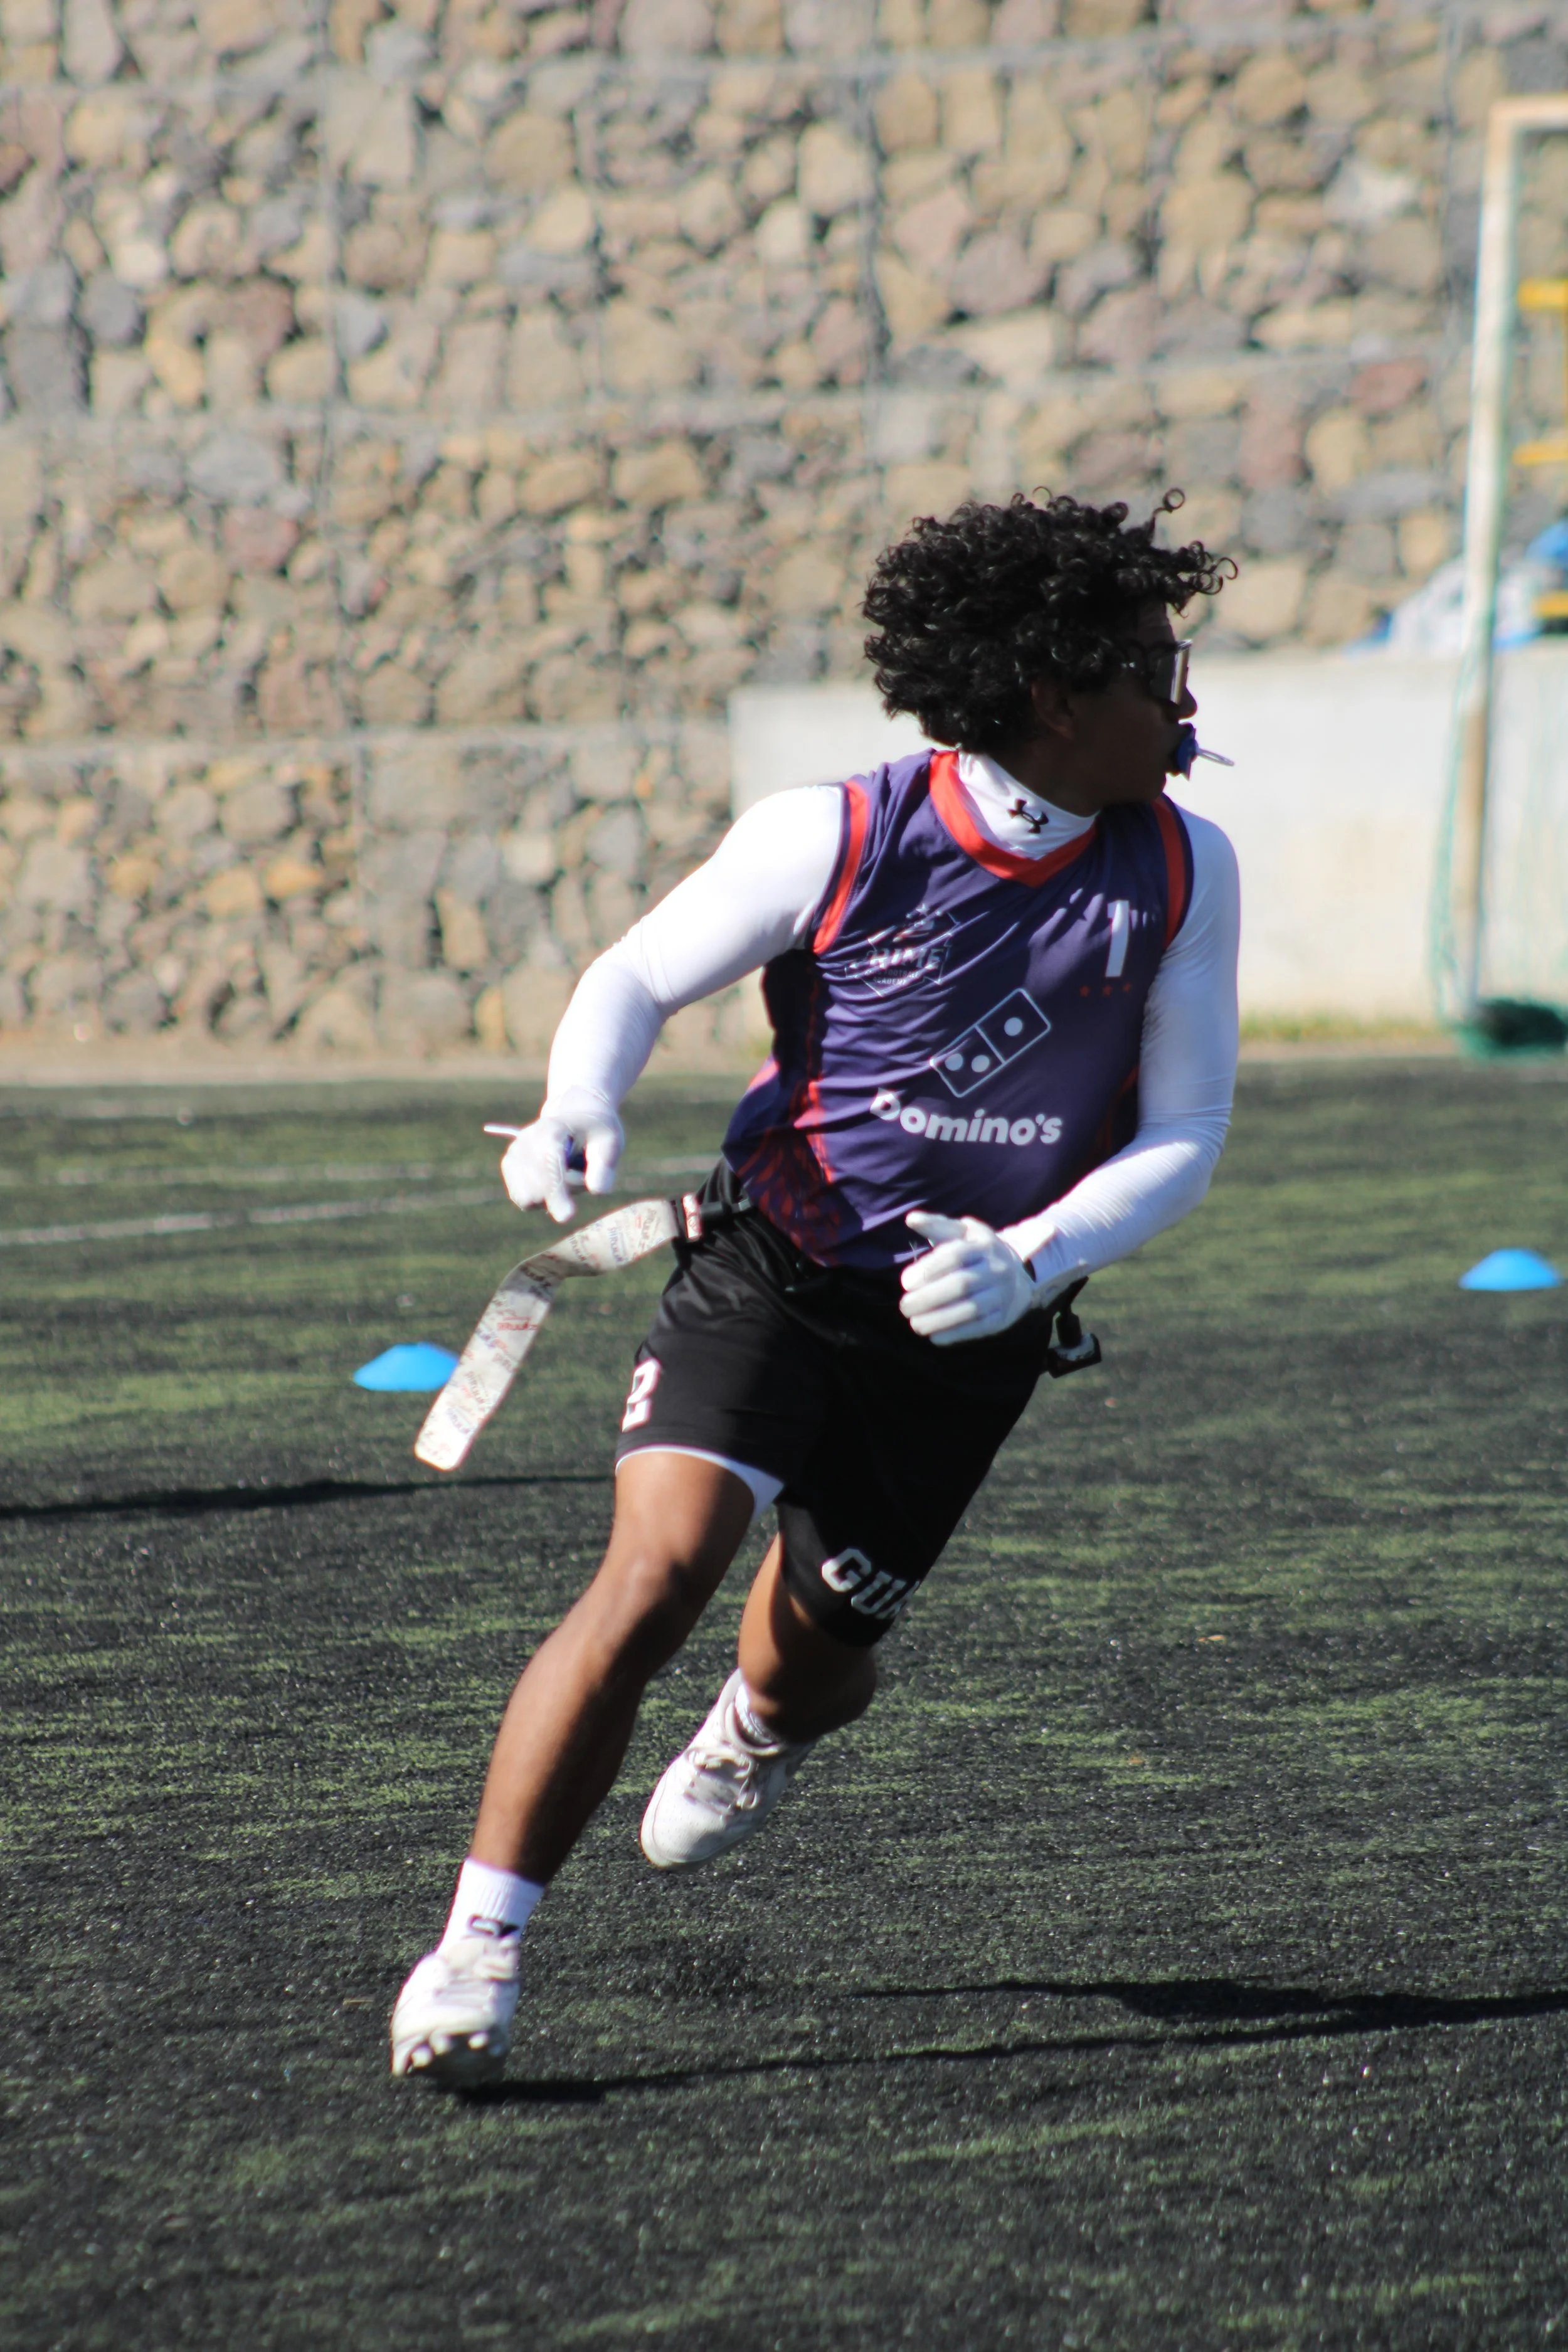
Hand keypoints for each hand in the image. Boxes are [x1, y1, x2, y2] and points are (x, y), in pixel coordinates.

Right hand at [499, 1089, 622, 1222]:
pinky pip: (524, 1200)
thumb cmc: (594, 1131)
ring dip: (551, 1196)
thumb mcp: (610, 1141)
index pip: (548, 1165)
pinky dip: (541, 1198)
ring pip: (528, 1198)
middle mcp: (526, 1140)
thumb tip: (597, 1190)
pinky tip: (552, 1178)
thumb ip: (604, 1165)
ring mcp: (514, 1153)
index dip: (556, 1192)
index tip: (567, 1216)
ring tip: (565, 1173)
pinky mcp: (509, 1167)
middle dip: (565, 1192)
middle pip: (539, 1189)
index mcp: (552, 1130)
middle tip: (580, 1171)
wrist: (574, 1117)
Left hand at [898, 1211, 1038, 1344]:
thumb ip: (936, 1226)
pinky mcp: (1003, 1316)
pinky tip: (935, 1338)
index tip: (905, 1282)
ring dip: (939, 1319)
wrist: (1018, 1272)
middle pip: (961, 1284)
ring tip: (915, 1324)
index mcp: (983, 1244)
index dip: (929, 1269)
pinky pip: (980, 1327)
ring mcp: (1002, 1294)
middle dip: (929, 1297)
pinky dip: (956, 1333)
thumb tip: (911, 1219)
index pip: (955, 1255)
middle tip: (904, 1306)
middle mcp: (996, 1268)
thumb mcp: (962, 1232)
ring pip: (971, 1309)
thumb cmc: (977, 1250)